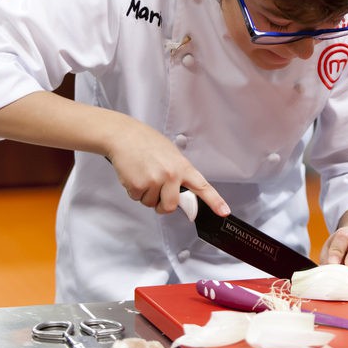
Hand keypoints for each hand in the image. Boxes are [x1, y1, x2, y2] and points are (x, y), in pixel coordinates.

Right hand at [104, 119, 229, 218]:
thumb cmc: (146, 142)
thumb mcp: (171, 154)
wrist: (124, 136)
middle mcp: (171, 175)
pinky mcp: (138, 185)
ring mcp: (155, 180)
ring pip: (151, 203)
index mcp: (183, 166)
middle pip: (170, 206)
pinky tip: (134, 174)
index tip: (224, 212)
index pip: (203, 186)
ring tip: (143, 174)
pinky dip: (134, 191)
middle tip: (156, 191)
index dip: (215, 201)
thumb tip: (181, 190)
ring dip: (145, 194)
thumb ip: (179, 173)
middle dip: (162, 204)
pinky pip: (137, 198)